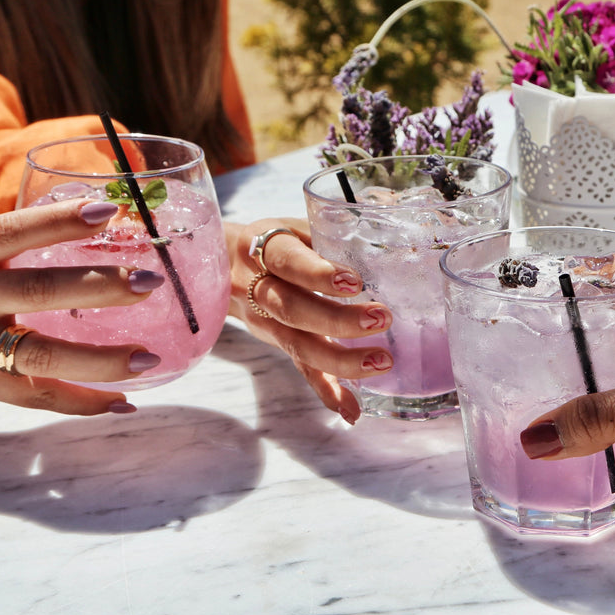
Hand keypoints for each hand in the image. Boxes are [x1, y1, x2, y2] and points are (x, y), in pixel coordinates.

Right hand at [0, 200, 164, 413]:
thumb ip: (13, 245)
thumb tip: (98, 219)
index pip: (13, 230)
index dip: (60, 220)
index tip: (109, 210)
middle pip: (39, 291)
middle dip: (99, 286)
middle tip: (149, 281)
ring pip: (43, 356)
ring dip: (101, 360)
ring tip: (149, 357)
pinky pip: (39, 398)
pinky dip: (84, 402)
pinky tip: (125, 401)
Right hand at [225, 219, 392, 424]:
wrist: (221, 265)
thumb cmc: (278, 239)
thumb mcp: (297, 222)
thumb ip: (336, 224)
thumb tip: (393, 203)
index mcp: (265, 247)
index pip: (288, 261)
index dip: (318, 274)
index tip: (354, 281)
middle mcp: (260, 288)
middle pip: (293, 309)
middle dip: (337, 319)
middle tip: (381, 318)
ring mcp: (265, 322)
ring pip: (297, 344)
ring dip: (339, 359)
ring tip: (381, 363)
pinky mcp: (277, 343)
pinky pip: (300, 369)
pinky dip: (326, 390)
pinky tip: (350, 410)